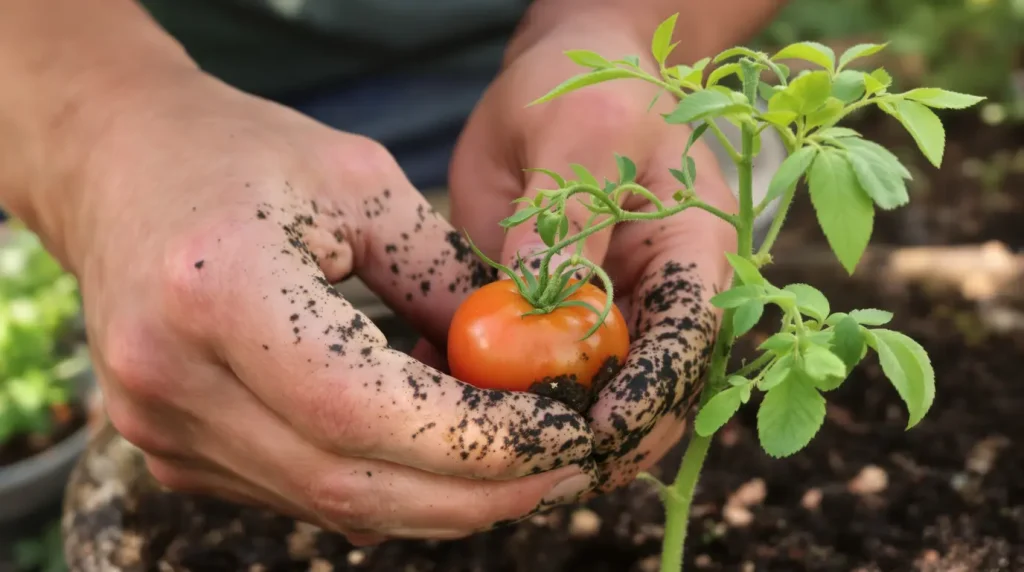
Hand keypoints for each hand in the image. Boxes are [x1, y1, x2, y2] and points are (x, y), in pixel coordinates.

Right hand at [61, 71, 597, 542]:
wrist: (121, 169)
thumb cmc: (242, 155)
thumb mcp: (361, 183)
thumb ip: (445, 279)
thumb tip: (528, 361)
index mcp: (216, 288)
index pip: (361, 408)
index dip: (474, 441)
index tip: (559, 433)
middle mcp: (172, 378)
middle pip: (349, 483)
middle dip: (475, 492)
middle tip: (557, 467)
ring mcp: (161, 429)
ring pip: (331, 505)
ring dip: (437, 498)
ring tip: (511, 459)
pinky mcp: (174, 452)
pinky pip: (302, 493)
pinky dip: (384, 483)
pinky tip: (432, 449)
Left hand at [449, 23, 736, 490]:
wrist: (561, 78)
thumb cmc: (585, 89)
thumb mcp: (580, 134)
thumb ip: (567, 220)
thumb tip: (540, 307)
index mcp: (693, 255)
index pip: (687, 346)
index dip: (645, 399)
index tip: (591, 437)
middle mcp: (663, 299)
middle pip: (651, 396)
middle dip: (600, 442)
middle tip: (530, 469)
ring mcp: (615, 316)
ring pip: (598, 402)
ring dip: (552, 435)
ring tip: (492, 461)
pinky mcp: (564, 321)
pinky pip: (544, 376)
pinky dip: (508, 402)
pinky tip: (460, 408)